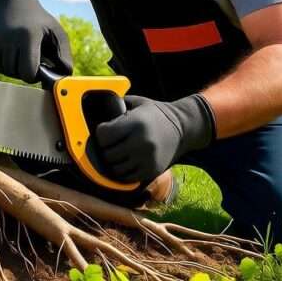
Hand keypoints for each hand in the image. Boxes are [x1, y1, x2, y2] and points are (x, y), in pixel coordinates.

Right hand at [0, 0, 72, 82]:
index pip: (28, 73)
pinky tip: (9, 49)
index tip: (40, 66)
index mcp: (26, 36)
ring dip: (14, 67)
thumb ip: (64, 56)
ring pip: (5, 71)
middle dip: (25, 69)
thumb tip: (61, 80)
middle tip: (30, 55)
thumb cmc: (37, 20)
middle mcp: (6, 38)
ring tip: (20, 51)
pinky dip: (3, 63)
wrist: (9, 1)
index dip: (35, 74)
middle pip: (16, 73)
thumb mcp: (56, 32)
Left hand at [94, 93, 215, 183]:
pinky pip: (127, 177)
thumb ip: (118, 105)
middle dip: (105, 149)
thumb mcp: (138, 103)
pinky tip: (124, 163)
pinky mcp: (152, 170)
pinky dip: (122, 172)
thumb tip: (98, 108)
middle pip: (107, 153)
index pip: (104, 135)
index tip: (104, 131)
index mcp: (136, 123)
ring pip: (115, 168)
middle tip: (109, 144)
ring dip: (112, 162)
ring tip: (116, 154)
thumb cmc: (155, 114)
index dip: (100, 133)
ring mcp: (147, 158)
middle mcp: (141, 142)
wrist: (183, 127)